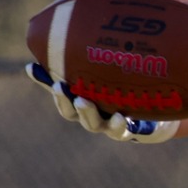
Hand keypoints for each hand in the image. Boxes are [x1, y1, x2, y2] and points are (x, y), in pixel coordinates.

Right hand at [27, 64, 178, 143]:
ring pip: (93, 123)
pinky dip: (118, 124)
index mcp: (81, 102)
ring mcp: (107, 125)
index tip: (34, 67)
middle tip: (59, 86)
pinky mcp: (127, 131)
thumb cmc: (120, 94)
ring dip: (86, 112)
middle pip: (71, 112)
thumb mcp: (99, 80)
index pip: (60, 95)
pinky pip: (121, 130)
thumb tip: (38, 57)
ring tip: (82, 100)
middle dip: (63, 99)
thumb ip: (74, 69)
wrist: (153, 117)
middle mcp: (91, 115)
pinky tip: (120, 115)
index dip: (46, 83)